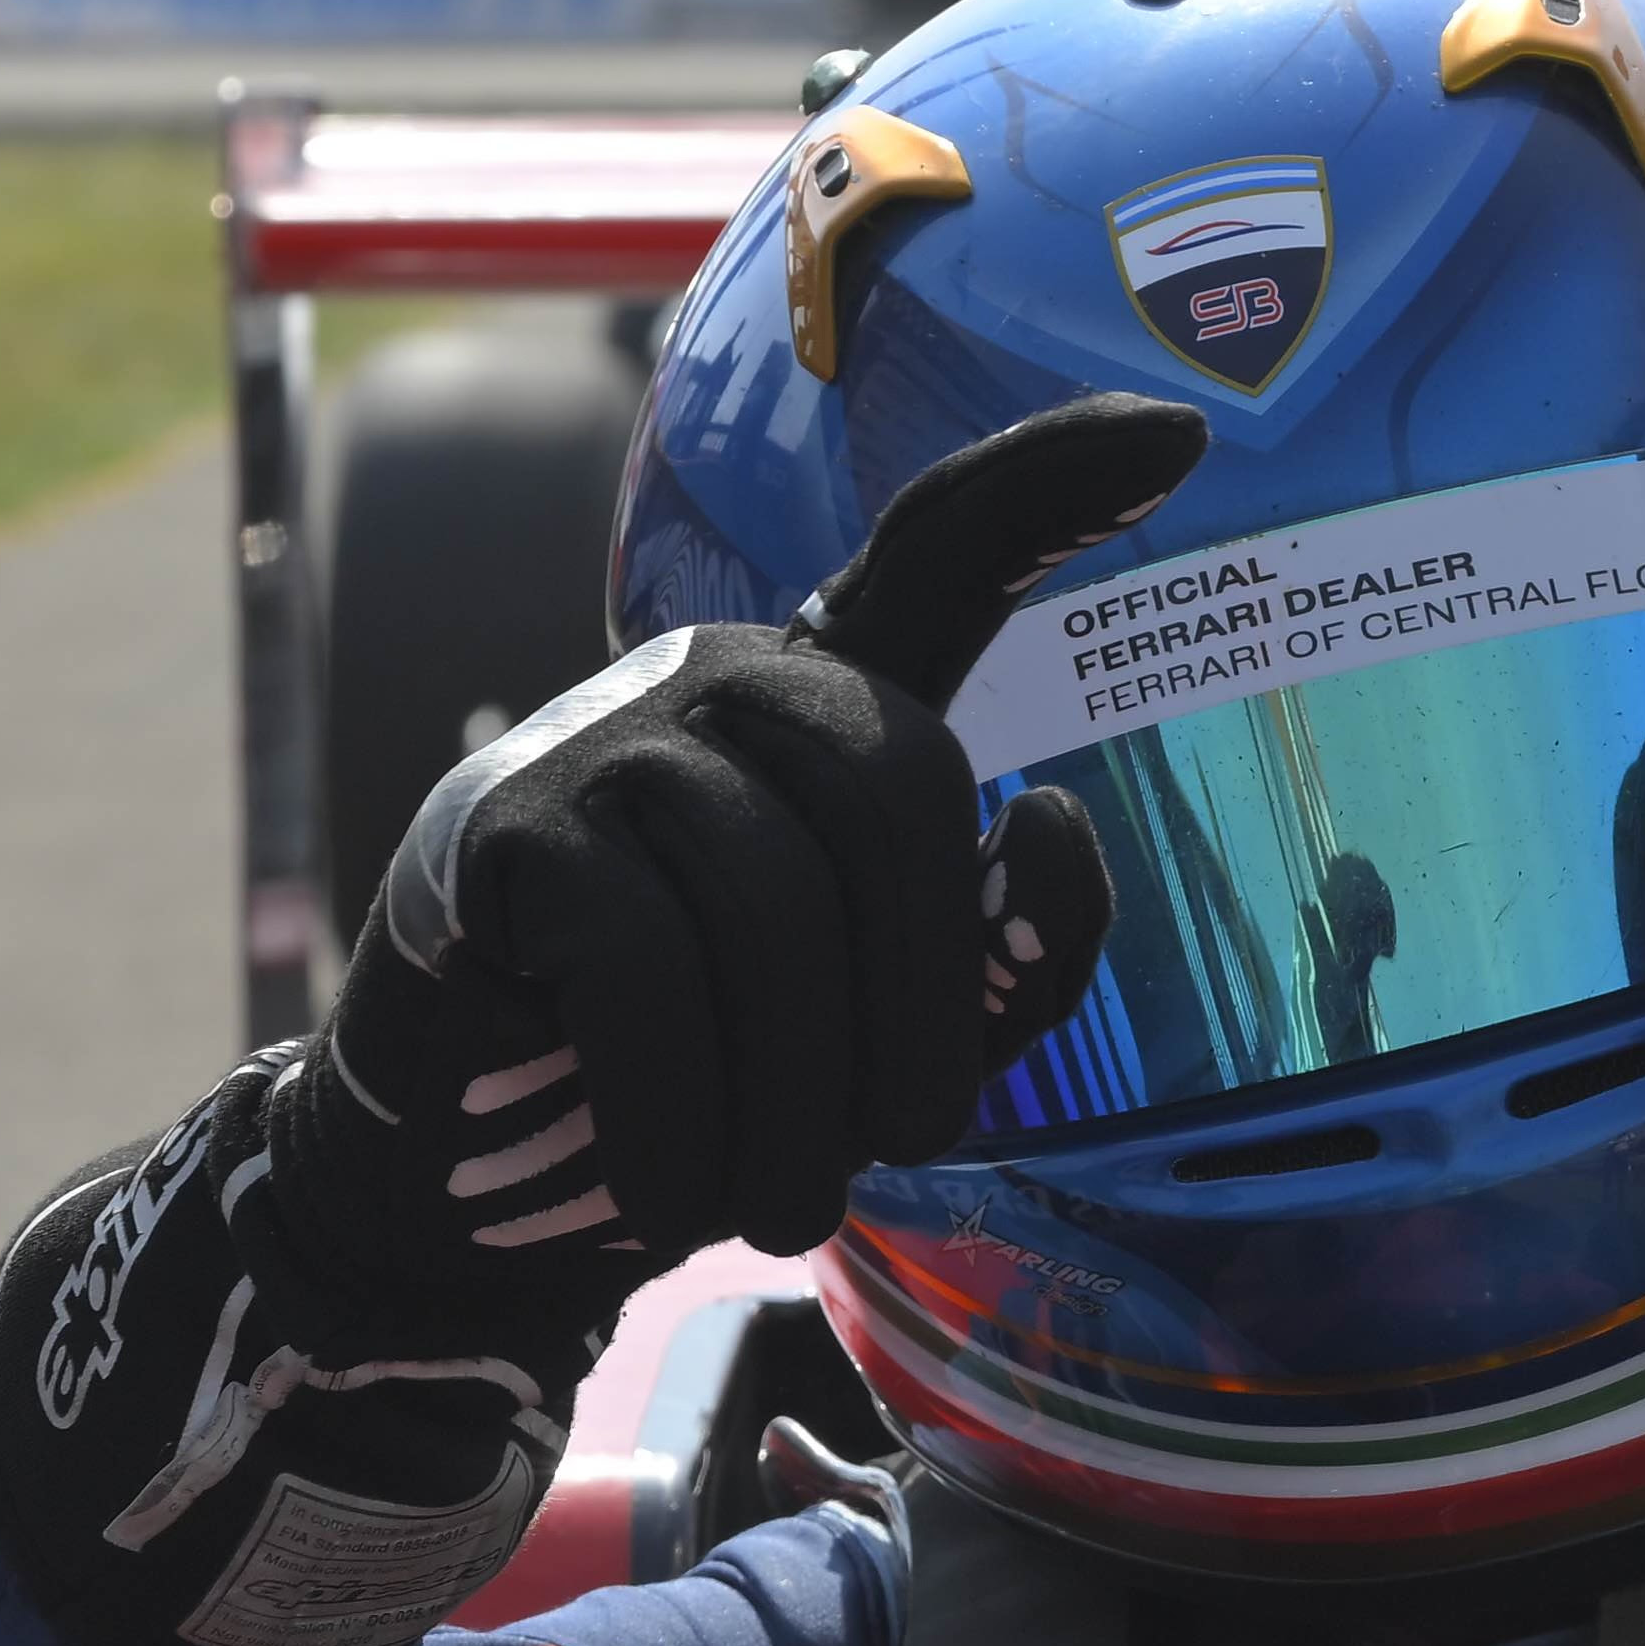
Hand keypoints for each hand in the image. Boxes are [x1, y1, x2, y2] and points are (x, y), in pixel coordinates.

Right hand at [281, 391, 1168, 1322]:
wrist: (463, 1171)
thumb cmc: (702, 1083)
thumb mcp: (883, 1035)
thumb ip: (999, 957)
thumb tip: (1044, 822)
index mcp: (829, 706)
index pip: (941, 554)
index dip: (1050, 487)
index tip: (1181, 435)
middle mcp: (722, 675)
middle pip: (897, 792)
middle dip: (923, 1010)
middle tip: (898, 1154)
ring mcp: (605, 732)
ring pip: (771, 904)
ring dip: (794, 1103)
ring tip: (776, 1209)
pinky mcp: (501, 826)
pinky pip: (644, 968)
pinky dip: (682, 1111)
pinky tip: (674, 1194)